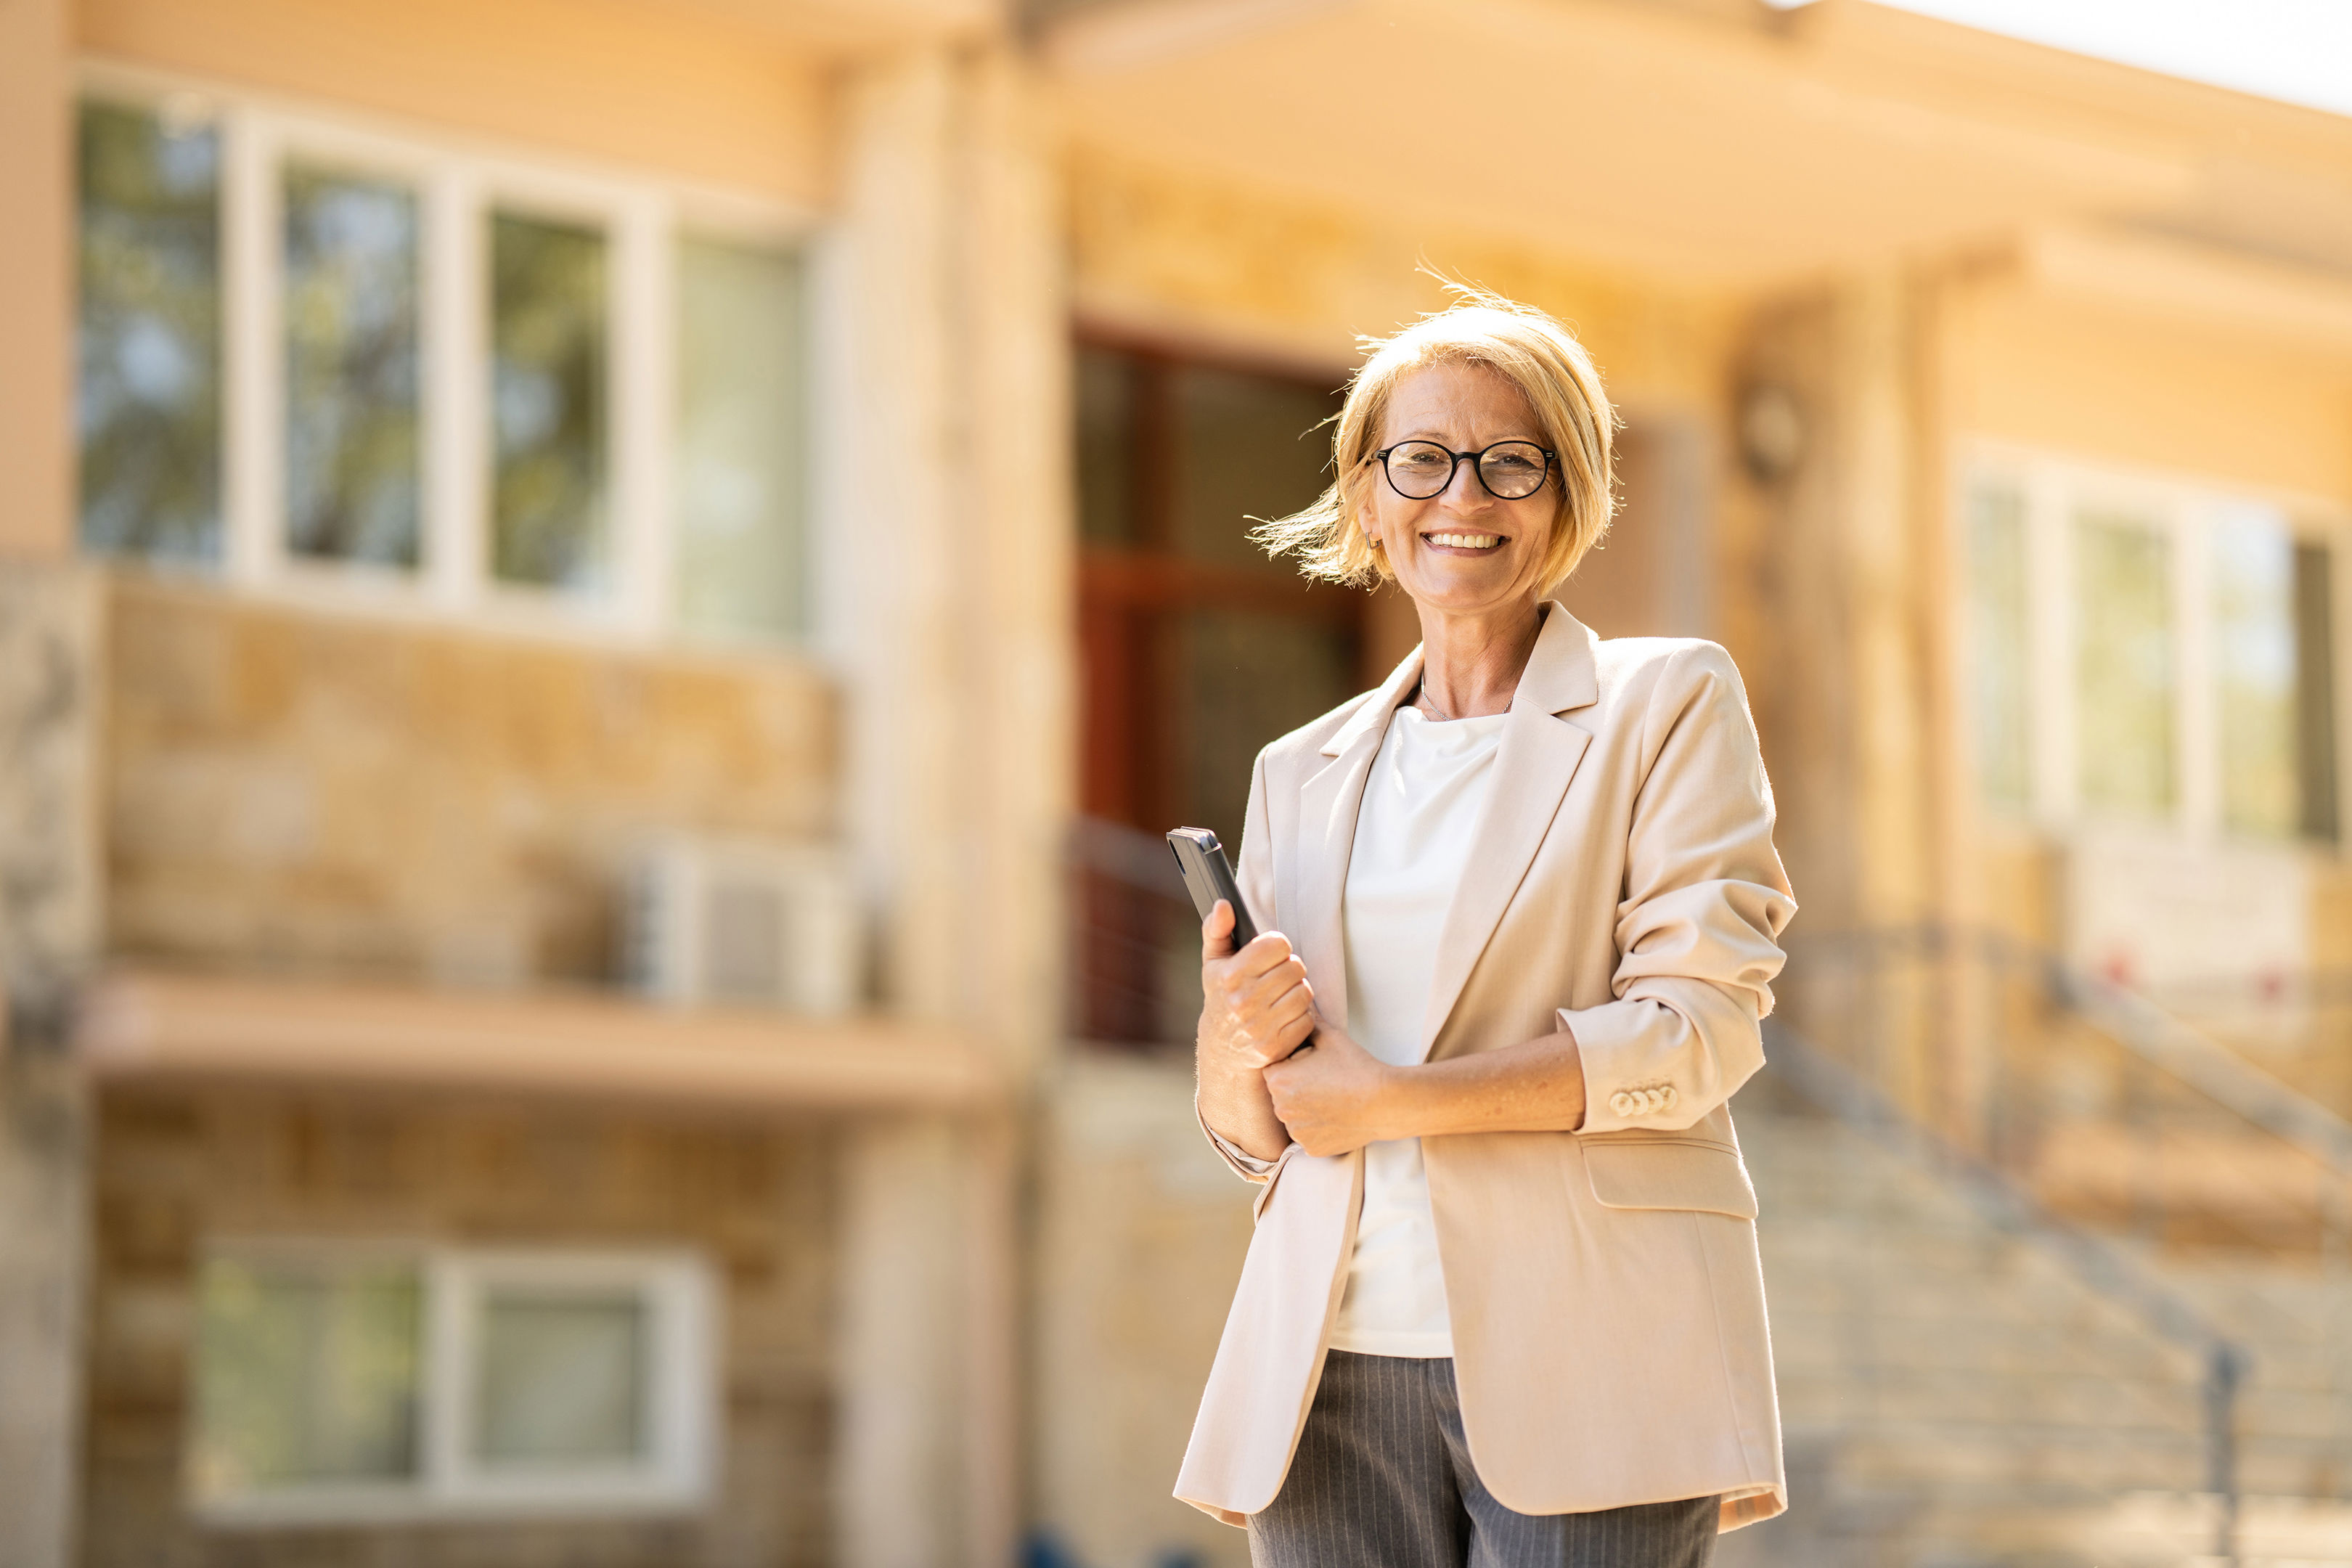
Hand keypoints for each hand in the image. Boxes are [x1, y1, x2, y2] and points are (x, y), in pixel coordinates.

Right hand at [1197, 901, 1314, 1072]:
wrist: (1221, 1051)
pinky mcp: (1275, 1046)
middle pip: (1296, 966)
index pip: (1278, 944)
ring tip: (1281, 997)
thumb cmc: (1221, 999)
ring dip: (1297, 993)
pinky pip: (1307, 1020)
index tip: (1269, 956)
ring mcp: (1260, 1026)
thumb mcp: (1213, 963)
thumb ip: (1216, 929)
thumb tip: (1224, 905)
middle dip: (1289, 970)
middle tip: (1277, 978)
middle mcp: (1243, 1001)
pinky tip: (1284, 1017)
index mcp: (1231, 975)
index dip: (1277, 947)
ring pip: (1304, 992)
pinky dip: (1300, 1018)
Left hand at [1262, 1023, 1398, 1157]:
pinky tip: (1337, 1116)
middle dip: (1296, 1086)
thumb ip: (1307, 1023)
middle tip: (1325, 1080)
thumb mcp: (1330, 1038)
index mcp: (1279, 1080)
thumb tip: (1298, 1006)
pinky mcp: (1311, 1148)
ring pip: (1294, 1115)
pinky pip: (1308, 1134)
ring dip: (1305, 1108)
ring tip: (1333, 1098)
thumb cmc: (1356, 1067)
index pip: (1272, 1068)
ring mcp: (1296, 1131)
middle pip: (1281, 1093)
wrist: (1385, 1102)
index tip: (1312, 1063)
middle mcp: (1281, 1109)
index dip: (1291, 1063)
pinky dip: (1318, 1127)